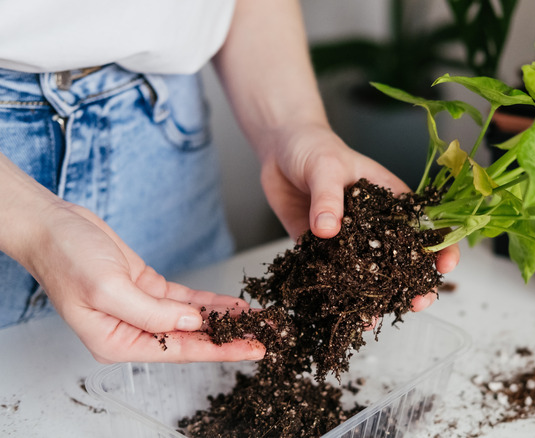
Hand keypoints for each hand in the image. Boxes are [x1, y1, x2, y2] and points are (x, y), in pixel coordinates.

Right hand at [21, 202, 263, 362]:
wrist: (53, 226)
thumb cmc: (66, 258)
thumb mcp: (108, 289)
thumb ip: (152, 313)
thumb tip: (192, 325)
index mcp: (117, 342)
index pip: (181, 352)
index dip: (221, 351)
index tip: (252, 350)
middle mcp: (131, 330)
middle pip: (192, 339)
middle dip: (230, 337)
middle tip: (265, 335)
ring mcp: (141, 310)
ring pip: (192, 319)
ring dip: (224, 319)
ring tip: (256, 319)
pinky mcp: (147, 289)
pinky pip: (185, 300)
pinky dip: (209, 301)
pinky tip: (233, 304)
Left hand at [259, 122, 459, 311]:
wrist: (279, 149)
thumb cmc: (313, 147)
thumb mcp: (326, 167)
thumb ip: (329, 198)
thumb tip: (328, 230)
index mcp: (390, 200)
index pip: (425, 226)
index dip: (441, 247)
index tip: (445, 266)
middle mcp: (375, 226)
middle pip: (403, 260)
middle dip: (414, 284)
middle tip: (417, 303)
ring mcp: (350, 241)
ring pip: (370, 276)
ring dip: (375, 298)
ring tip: (374, 318)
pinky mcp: (321, 251)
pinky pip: (333, 278)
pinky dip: (338, 297)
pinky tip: (341, 313)